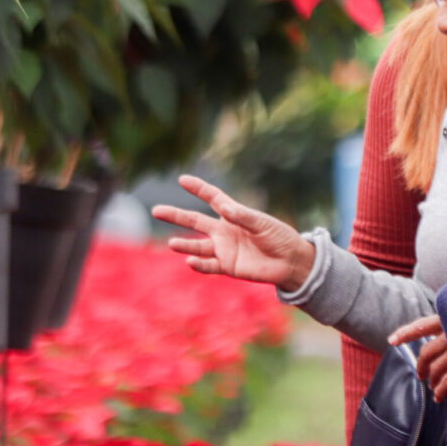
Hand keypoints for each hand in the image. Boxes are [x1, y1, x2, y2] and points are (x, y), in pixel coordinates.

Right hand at [150, 174, 314, 290]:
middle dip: (176, 215)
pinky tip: (190, 261)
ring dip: (184, 244)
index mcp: (233, 214)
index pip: (212, 198)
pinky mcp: (228, 266)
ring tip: (171, 243)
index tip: (182, 179)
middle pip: (195, 221)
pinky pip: (209, 266)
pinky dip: (199, 265)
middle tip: (156, 210)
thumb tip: (223, 207)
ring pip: (197, 246)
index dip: (198, 189)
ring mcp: (224, 249)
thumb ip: (243, 216)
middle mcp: (224, 231)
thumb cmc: (279, 237)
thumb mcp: (263, 223)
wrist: (290, 262)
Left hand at [388, 314, 446, 402]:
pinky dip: (441, 390)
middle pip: (426, 353)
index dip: (405, 333)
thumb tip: (437, 332)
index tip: (391, 341)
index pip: (421, 326)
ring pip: (436, 368)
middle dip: (421, 366)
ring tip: (432, 387)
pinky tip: (438, 397)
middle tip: (421, 376)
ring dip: (432, 380)